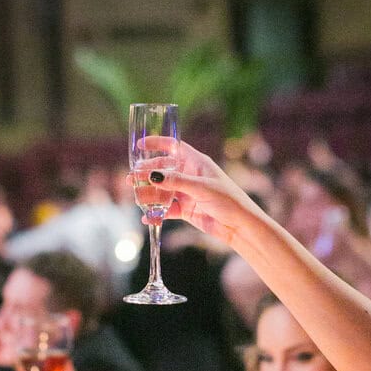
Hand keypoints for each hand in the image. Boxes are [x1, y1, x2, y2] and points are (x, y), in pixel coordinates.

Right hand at [127, 139, 265, 244]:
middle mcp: (190, 175)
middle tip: (131, 179)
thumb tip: (152, 175)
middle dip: (146, 174)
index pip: (174, 147)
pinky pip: (166, 210)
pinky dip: (156, 214)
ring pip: (162, 191)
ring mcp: (187, 193)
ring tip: (137, 199)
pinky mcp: (186, 210)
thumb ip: (176, 181)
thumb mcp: (201, 188)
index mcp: (196, 163)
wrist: (239, 226)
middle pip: (163, 170)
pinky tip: (147, 218)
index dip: (158, 144)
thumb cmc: (228, 200)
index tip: (140, 145)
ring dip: (149, 194)